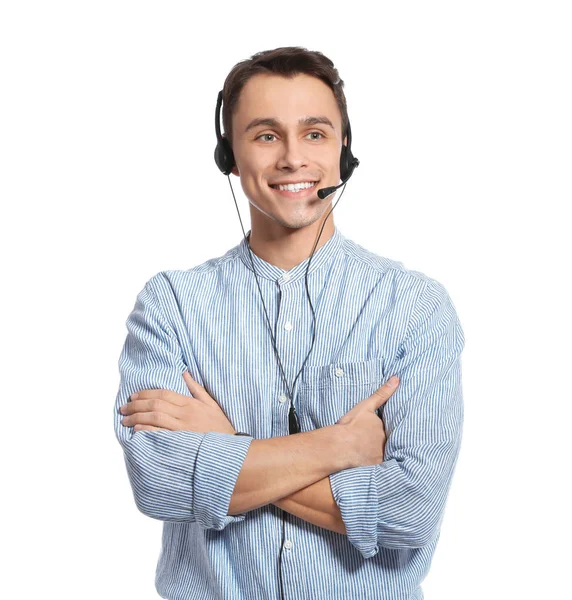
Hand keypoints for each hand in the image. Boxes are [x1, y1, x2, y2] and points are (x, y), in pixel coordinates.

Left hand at [120, 371, 236, 433]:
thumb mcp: (211, 404)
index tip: (133, 396)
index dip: (146, 393)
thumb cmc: (220, 426)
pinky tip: (137, 430)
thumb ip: (196, 388)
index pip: (164, 394)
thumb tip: (184, 373)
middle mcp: (185, 413)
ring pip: (155, 418)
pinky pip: (160, 434)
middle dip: (136, 404)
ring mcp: (183, 428)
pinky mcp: (181, 442)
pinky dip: (147, 431)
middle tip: (123, 407)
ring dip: (137, 417)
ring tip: (125, 419)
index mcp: (191, 403)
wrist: (230, 448)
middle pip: (156, 404)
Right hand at [336, 376, 399, 467]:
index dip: (378, 429)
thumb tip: (397, 379)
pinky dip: (373, 464)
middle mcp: (386, 442)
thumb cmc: (350, 426)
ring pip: (380, 453)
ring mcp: (381, 455)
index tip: (370, 431)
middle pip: (383, 441)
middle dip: (378, 441)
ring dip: (376, 453)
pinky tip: (366, 464)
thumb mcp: (366, 406)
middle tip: (366, 442)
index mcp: (383, 427)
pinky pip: (377, 466)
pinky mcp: (375, 467)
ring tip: (365, 453)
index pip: (384, 428)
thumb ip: (382, 393)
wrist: (338, 446)